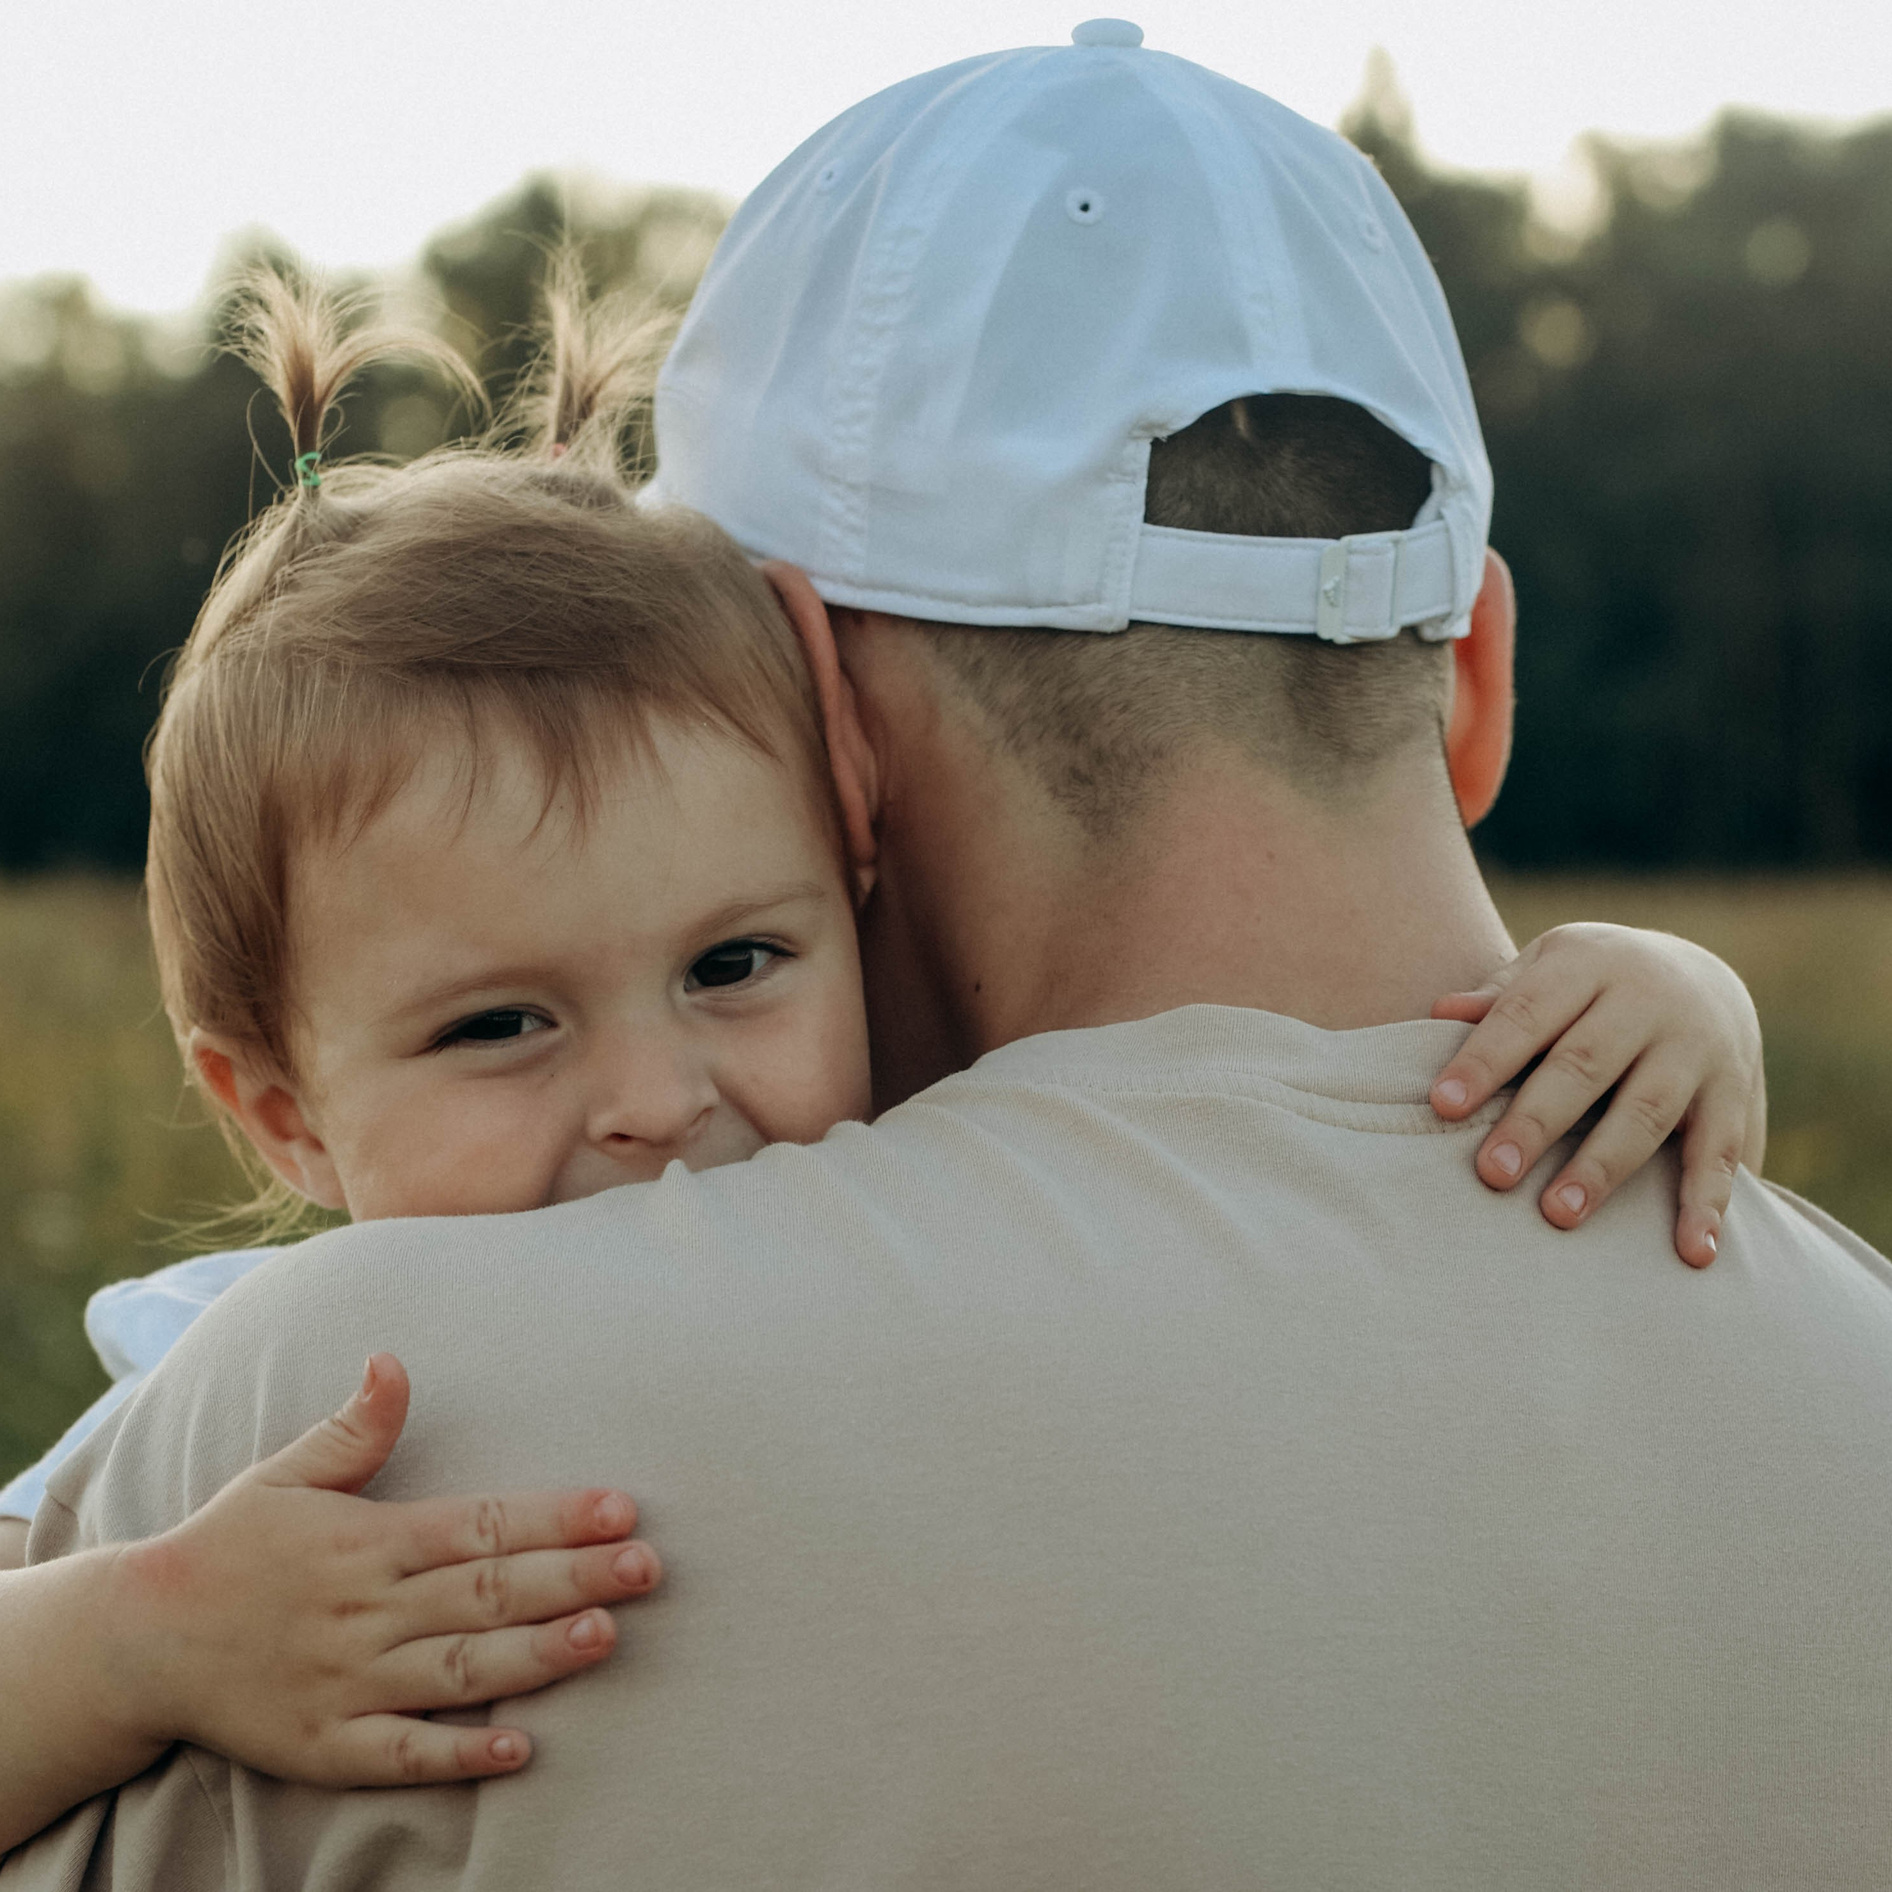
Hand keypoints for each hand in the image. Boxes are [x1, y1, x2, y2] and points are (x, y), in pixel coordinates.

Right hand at [104, 1353, 661, 1785]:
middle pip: (485, 1593)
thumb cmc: (228, 1547)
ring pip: (458, 1671)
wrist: (135, 1643)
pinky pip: (400, 1754)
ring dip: (535, 1656)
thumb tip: (394, 1360)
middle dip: (571, 1578)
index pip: (478, 1524)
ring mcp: (346, 1683)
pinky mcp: (325, 1746)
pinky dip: (457, 1755)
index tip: (621, 1507)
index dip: (553, 1517)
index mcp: (366, 1542)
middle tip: (646, 1568)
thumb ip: (355, 1428)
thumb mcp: (284, 1475)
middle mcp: (365, 1611)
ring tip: (605, 1637)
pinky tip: (518, 1748)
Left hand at [1428, 923, 1766, 1267]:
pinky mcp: (1732, 1094)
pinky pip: (1721, 1151)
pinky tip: (1692, 1251)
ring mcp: (1696, 1047)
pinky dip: (1707, 1203)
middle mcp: (1647, 1000)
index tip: (1443, 1105)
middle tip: (1492, 1173)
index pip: (1527, 1012)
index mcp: (1587, 964)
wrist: (1702, 975)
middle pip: (1585, 1063)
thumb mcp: (1550, 969)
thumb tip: (1438, 1013)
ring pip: (1647, 1110)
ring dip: (1603, 1167)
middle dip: (1537, 1120)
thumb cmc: (1591, 985)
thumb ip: (1500, 997)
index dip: (1485, 1058)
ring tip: (1558, 1215)